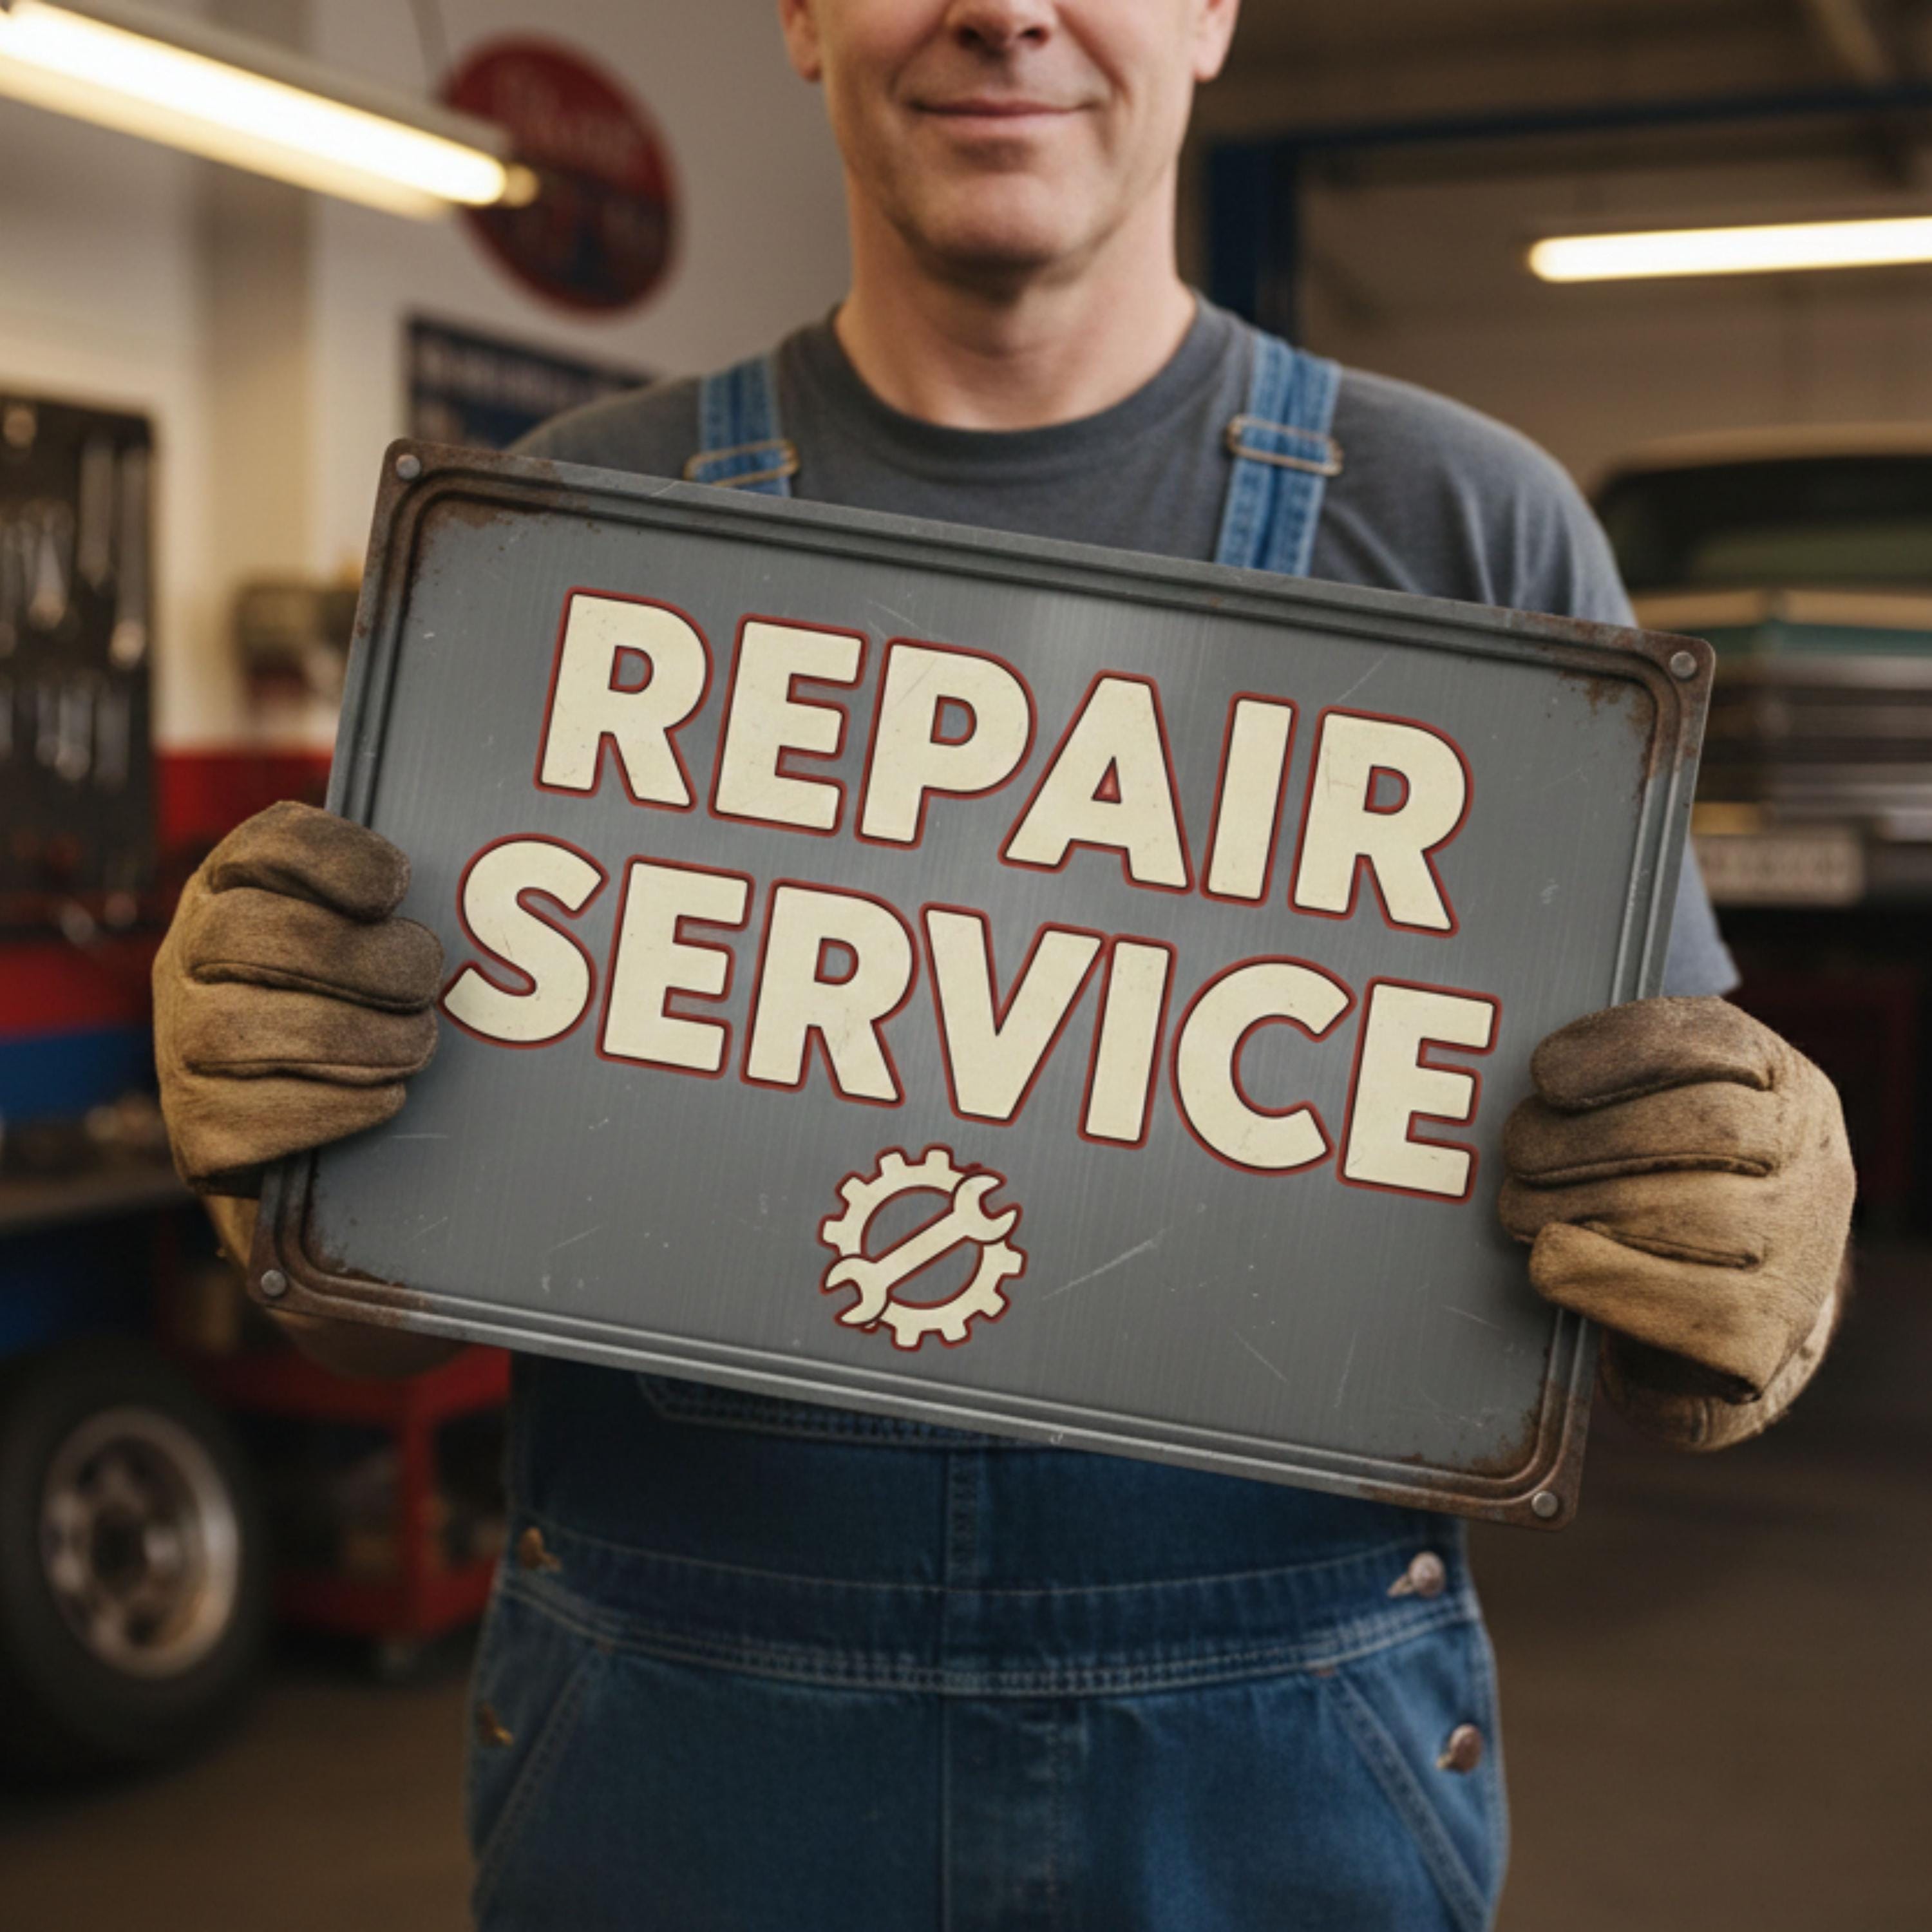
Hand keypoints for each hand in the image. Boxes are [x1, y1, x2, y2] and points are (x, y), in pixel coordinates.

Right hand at [153, 802, 442, 1194]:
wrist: (295, 1140)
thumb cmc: (348, 1015)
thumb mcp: (360, 946)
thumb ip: (389, 916)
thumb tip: (482, 910)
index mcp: (232, 893)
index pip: (262, 846)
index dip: (330, 858)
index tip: (396, 887)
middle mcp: (185, 961)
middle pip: (238, 932)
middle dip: (351, 957)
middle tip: (426, 979)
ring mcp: (179, 1047)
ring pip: (235, 1030)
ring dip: (352, 1036)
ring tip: (417, 1043)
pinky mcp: (198, 1131)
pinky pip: (253, 1116)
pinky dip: (337, 1104)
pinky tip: (387, 1096)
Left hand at [1498, 997, 1854, 1449]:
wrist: (1726, 1306)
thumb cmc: (1671, 1183)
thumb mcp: (1663, 1109)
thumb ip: (1618, 1080)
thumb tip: (1541, 1090)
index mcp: (1786, 1086)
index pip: (1718, 1042)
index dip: (1623, 1052)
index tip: (1545, 1074)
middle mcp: (1815, 1163)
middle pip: (1711, 1129)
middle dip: (1592, 1137)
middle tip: (1519, 1150)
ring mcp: (1803, 1253)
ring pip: (1698, 1217)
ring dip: (1578, 1208)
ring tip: (1519, 1208)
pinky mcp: (1765, 1335)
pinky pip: (1681, 1308)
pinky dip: (1598, 1279)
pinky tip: (1551, 1261)